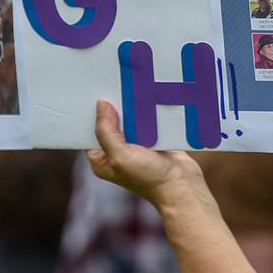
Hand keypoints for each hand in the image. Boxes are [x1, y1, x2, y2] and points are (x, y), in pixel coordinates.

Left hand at [88, 100, 205, 206]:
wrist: (182, 185)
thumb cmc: (149, 178)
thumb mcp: (120, 156)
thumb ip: (106, 132)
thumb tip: (101, 105)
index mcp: (102, 159)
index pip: (90, 132)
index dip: (92, 115)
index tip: (94, 94)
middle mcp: (116, 151)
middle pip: (110, 122)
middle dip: (114, 108)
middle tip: (115, 88)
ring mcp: (135, 145)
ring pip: (129, 119)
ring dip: (132, 108)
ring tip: (132, 90)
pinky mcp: (152, 139)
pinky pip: (146, 120)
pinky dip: (148, 112)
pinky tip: (148, 98)